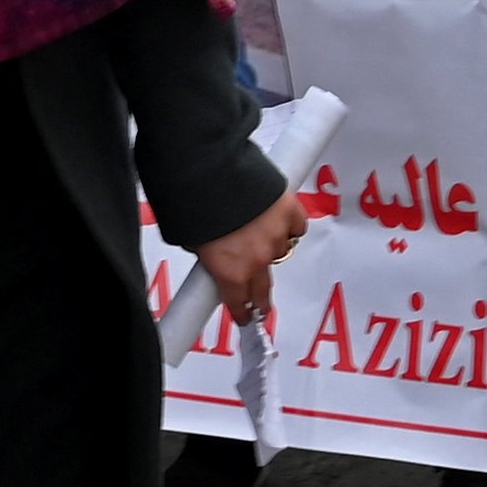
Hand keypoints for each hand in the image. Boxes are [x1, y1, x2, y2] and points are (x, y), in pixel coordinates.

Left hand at [194, 185, 309, 323]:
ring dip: (269, 247)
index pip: (238, 304)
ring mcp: (277, 236)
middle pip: (263, 290)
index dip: (241, 312)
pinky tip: (277, 217)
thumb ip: (208, 255)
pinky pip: (295, 227)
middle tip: (261, 304)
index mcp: (230, 271)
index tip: (244, 316)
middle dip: (260, 298)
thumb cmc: (194, 200)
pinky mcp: (291, 212)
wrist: (210, 169)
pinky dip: (288, 224)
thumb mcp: (190, 240)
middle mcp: (256, 259)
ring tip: (257, 234)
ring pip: (279, 251)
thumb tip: (210, 253)